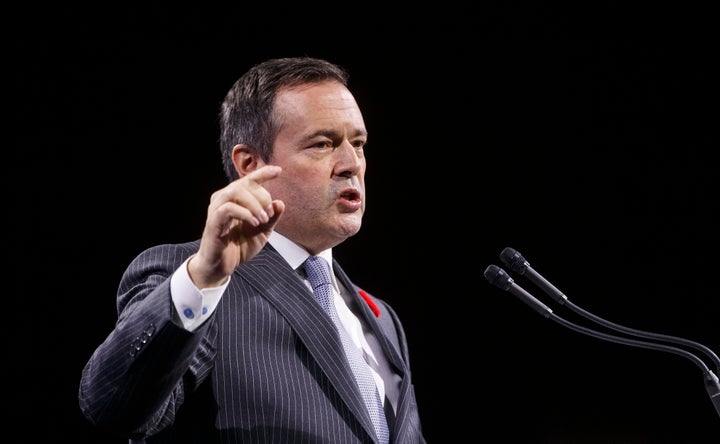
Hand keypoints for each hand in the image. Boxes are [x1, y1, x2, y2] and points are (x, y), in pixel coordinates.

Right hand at [188, 165, 284, 288]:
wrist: (222, 267)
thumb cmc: (239, 246)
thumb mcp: (262, 232)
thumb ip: (271, 218)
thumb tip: (280, 203)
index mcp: (236, 200)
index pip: (249, 180)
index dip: (263, 173)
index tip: (279, 171)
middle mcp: (223, 200)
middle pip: (244, 184)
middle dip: (262, 196)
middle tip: (269, 215)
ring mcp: (216, 210)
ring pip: (234, 192)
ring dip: (253, 203)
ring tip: (263, 218)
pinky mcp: (213, 222)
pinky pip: (228, 208)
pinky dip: (245, 213)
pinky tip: (254, 222)